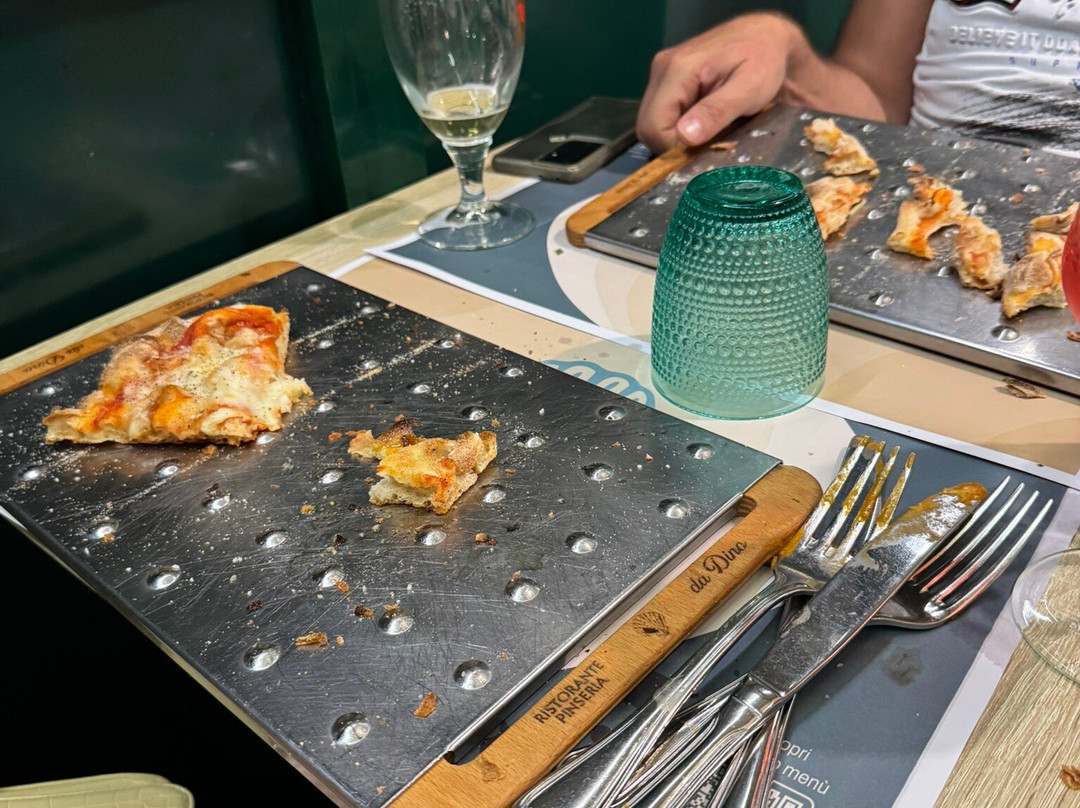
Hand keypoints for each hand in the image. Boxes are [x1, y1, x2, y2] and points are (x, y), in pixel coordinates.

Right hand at [636, 13, 799, 152]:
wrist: (765, 35)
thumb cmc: (764, 59)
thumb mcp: (749, 88)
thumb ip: (716, 111)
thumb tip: (684, 137)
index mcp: (678, 69)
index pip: (654, 126)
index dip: (674, 147)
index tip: (704, 149)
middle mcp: (662, 69)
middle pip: (648, 127)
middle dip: (674, 143)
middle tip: (707, 142)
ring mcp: (661, 73)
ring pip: (652, 123)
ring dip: (675, 135)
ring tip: (707, 129)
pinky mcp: (666, 78)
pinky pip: (660, 113)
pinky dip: (677, 125)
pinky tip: (701, 119)